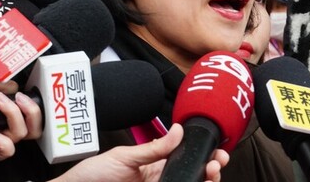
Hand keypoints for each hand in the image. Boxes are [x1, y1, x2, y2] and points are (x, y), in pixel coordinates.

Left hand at [0, 64, 42, 170]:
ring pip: (25, 131)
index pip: (26, 97)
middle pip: (36, 119)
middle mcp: (12, 125)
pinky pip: (8, 149)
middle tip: (15, 95)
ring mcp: (5, 139)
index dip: (10, 84)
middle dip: (30, 105)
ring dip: (15, 114)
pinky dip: (2, 140)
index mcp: (12, 111)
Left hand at [50, 124, 228, 181]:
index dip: (201, 155)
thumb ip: (154, 148)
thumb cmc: (92, 175)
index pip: (184, 159)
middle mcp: (158, 179)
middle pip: (192, 175)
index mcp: (153, 165)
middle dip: (209, 169)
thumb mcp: (125, 157)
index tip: (215, 151)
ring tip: (210, 174)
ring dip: (204, 180)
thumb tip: (178, 131)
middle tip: (217, 163)